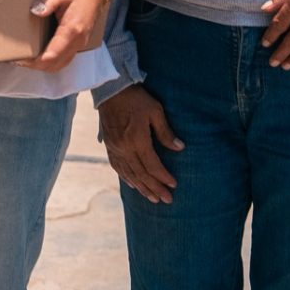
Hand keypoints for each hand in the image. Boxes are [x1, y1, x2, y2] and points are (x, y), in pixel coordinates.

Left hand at [21, 0, 111, 71]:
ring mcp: (80, 43)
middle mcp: (77, 41)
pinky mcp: (79, 41)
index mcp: (72, 31)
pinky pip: (65, 58)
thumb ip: (47, 3)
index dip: (34, 62)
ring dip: (44, 65)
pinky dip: (52, 61)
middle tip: (19, 60)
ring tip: (28, 59)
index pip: (51, 56)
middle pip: (55, 64)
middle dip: (36, 66)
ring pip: (61, 64)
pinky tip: (42, 54)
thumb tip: (34, 11)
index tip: (19, 59)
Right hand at [99, 85, 181, 203]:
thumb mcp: (155, 110)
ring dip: (142, 188)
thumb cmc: (136, 98)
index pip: (152, 165)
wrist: (110, 89)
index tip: (174, 185)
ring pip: (129, 174)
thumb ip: (165, 132)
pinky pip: (117, 167)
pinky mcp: (109, 146)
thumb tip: (179, 148)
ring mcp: (115, 148)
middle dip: (155, 188)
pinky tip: (133, 185)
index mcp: (137, 139)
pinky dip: (127, 178)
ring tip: (153, 199)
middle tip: (167, 200)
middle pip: (141, 174)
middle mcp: (124, 148)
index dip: (163, 177)